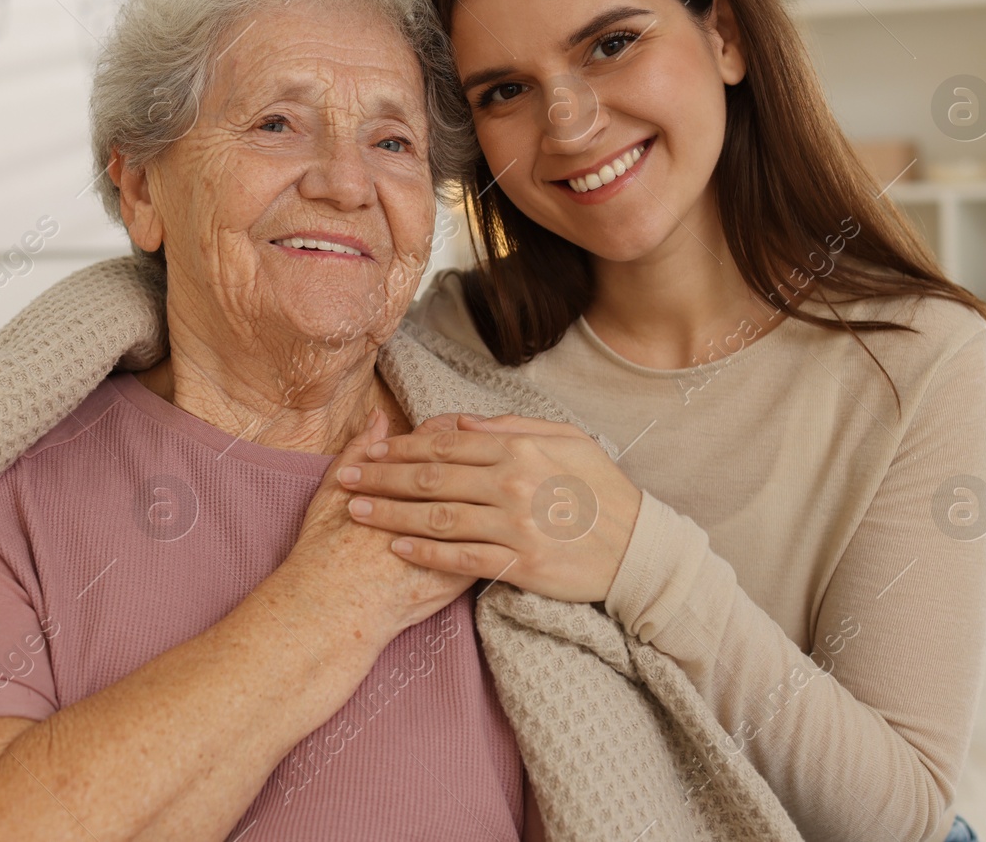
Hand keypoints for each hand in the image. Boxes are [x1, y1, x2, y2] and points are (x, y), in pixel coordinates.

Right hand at [273, 409, 475, 645]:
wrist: (330, 610)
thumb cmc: (323, 551)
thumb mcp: (332, 493)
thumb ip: (356, 452)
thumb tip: (377, 419)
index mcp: (406, 483)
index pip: (439, 444)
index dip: (446, 432)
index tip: (448, 428)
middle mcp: (435, 508)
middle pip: (469, 472)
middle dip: (477, 460)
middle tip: (478, 452)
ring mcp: (452, 543)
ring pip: (486, 510)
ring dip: (490, 495)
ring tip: (487, 486)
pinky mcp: (460, 577)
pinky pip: (489, 549)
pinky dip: (493, 535)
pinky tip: (493, 527)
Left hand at [336, 413, 641, 601]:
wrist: (639, 549)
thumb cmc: (602, 490)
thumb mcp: (569, 440)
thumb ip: (514, 426)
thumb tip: (462, 421)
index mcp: (520, 449)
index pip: (446, 444)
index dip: (401, 446)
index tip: (370, 449)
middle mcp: (512, 484)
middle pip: (432, 478)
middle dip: (382, 477)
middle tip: (346, 479)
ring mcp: (515, 526)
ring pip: (438, 517)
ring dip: (391, 514)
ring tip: (357, 512)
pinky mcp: (520, 564)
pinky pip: (461, 559)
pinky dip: (425, 553)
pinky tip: (396, 548)